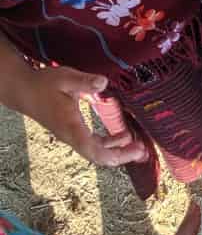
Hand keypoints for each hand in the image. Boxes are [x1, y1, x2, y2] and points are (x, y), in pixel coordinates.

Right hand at [20, 66, 149, 167]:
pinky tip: (123, 136)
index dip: (115, 154)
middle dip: (121, 156)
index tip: (134, 150)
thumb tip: (104, 83)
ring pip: (96, 151)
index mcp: (71, 126)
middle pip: (98, 155)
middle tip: (143, 152)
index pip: (93, 149)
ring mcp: (72, 134)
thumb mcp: (66, 78)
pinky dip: (109, 142)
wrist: (25, 91)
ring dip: (117, 150)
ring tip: (138, 147)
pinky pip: (93, 143)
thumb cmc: (44, 84)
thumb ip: (85, 82)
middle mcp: (71, 135)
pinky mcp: (73, 130)